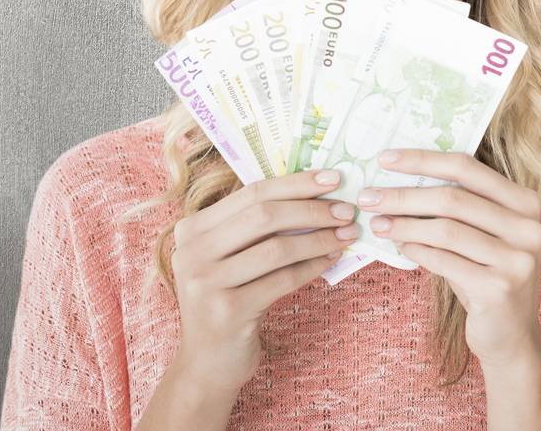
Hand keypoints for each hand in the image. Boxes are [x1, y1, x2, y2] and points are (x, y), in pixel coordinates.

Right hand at [167, 169, 356, 394]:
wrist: (208, 362)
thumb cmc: (230, 296)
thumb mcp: (231, 255)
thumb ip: (258, 224)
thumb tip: (318, 190)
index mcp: (192, 228)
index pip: (252, 192)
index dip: (296, 183)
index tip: (333, 178)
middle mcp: (192, 252)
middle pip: (264, 215)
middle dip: (313, 209)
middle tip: (348, 210)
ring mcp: (206, 284)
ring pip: (277, 248)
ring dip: (319, 238)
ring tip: (348, 235)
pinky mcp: (227, 312)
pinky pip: (283, 280)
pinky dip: (313, 266)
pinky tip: (332, 259)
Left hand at [362, 150, 540, 372]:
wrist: (511, 334)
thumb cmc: (487, 275)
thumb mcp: (484, 235)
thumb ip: (459, 208)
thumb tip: (400, 179)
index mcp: (524, 202)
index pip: (467, 168)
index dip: (423, 160)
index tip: (385, 159)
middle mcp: (527, 226)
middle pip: (453, 198)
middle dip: (404, 195)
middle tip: (368, 196)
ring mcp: (515, 258)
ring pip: (446, 230)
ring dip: (404, 225)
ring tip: (377, 223)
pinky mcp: (498, 288)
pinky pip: (445, 262)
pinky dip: (417, 251)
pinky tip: (399, 247)